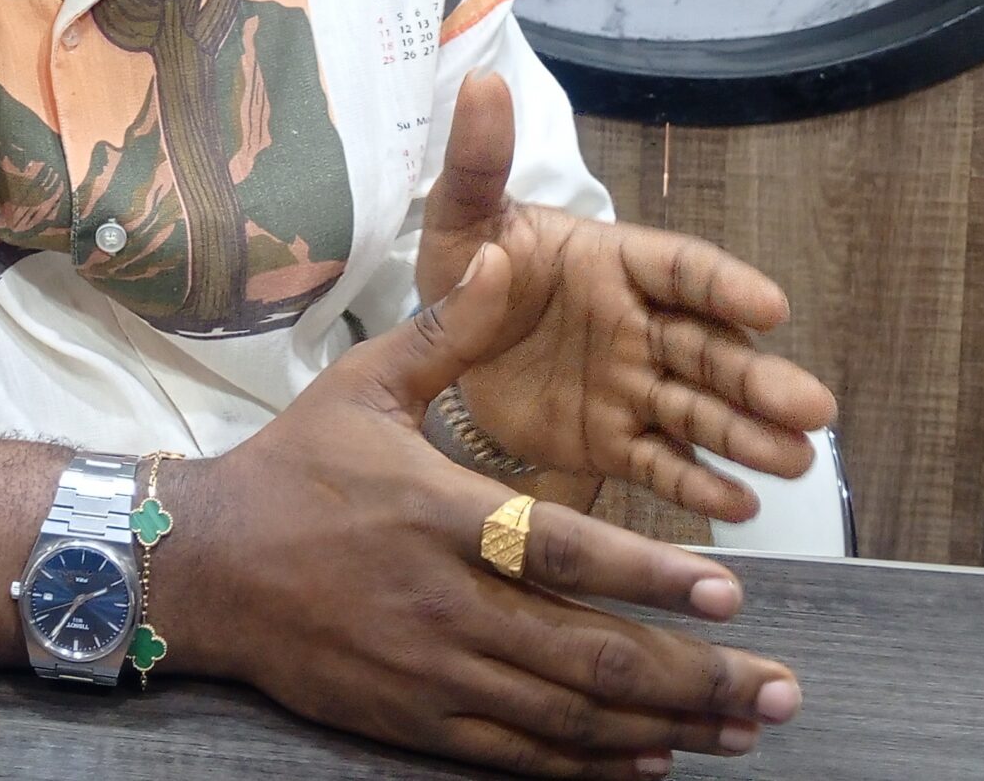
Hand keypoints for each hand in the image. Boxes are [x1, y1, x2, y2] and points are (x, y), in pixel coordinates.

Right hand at [162, 244, 801, 777]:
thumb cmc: (291, 468)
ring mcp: (430, 670)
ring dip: (664, 727)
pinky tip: (651, 762)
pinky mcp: (414, 717)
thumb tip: (507, 254)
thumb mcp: (364, 383)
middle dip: (696, 677)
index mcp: (439, 514)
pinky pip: (517, 753)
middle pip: (587, 653)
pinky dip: (590, 764)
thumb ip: (447, 329)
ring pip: (566, 714)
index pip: (561, 550)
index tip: (730, 593)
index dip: (648, 577)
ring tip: (742, 731)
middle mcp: (443, 602)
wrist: (204, 567)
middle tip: (779, 688)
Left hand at [414, 75, 838, 521]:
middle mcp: (639, 324)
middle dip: (761, 378)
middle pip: (709, 349)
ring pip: (698, 410)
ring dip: (747, 435)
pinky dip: (695, 485)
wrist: (438, 348)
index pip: (681, 268)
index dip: (724, 285)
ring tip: (794, 462)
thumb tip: (482, 83)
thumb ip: (478, 159)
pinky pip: (659, 462)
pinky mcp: (611, 440)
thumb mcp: (463, 215)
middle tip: (815, 409)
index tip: (770, 306)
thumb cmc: (465, 267)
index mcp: (615, 261)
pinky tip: (738, 507)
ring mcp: (631, 385)